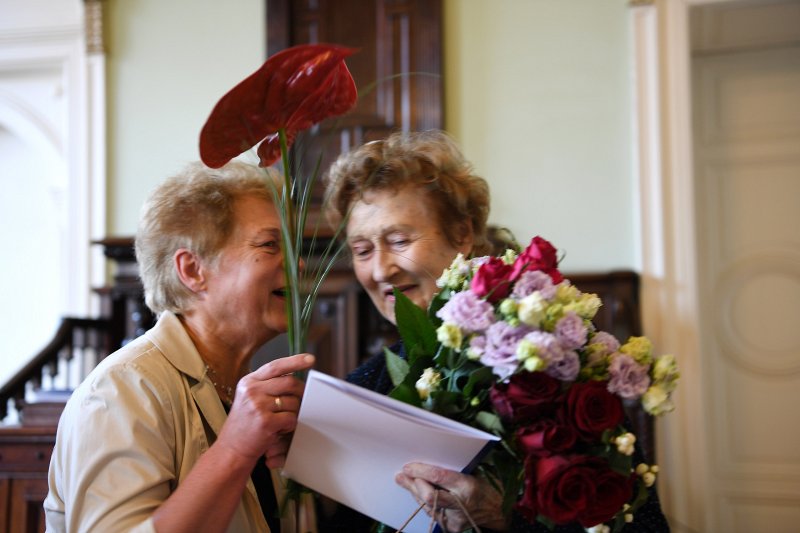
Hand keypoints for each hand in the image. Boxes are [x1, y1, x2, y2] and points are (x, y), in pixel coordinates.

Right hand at [217, 353, 313, 467]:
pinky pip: (291, 418)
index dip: (295, 361)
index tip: (311, 359)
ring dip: (293, 413)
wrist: (231, 450)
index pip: (275, 366)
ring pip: (293, 402)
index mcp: (248, 382)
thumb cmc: (245, 425)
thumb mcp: (249, 399)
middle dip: (300, 392)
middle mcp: (251, 391)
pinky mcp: (266, 422)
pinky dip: (290, 426)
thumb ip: (267, 386)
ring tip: (280, 421)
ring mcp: (258, 406)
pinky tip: (279, 430)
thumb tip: (294, 378)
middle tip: (300, 402)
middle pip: (289, 382)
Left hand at [395, 462, 508, 531]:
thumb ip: (454, 469)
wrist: (502, 513)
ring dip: (415, 492)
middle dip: (413, 484)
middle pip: (428, 496)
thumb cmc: (492, 488)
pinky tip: (418, 492)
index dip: (421, 471)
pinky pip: (432, 513)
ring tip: (405, 480)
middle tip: (402, 474)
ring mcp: (455, 519)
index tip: (409, 466)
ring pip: (427, 506)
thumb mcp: (477, 472)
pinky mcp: (451, 527)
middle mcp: (461, 505)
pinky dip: (424, 502)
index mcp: (469, 487)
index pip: (439, 477)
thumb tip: (431, 460)